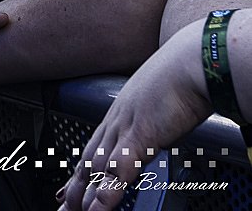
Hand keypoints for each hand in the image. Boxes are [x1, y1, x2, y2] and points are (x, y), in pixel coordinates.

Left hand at [58, 20, 209, 210]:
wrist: (194, 60)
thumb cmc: (184, 74)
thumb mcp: (161, 100)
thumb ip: (154, 119)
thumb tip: (158, 129)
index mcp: (123, 111)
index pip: (95, 145)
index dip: (81, 167)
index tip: (69, 184)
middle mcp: (118, 119)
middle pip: (89, 159)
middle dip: (75, 185)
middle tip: (62, 205)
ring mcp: (126, 127)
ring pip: (97, 167)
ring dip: (84, 194)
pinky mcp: (140, 135)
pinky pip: (119, 169)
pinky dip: (107, 192)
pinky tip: (98, 209)